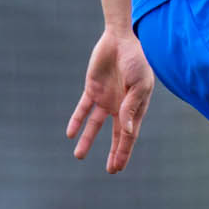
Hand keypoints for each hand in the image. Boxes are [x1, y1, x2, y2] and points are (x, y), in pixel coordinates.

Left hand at [66, 27, 153, 173]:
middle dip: (114, 152)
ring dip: (88, 140)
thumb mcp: (138, 84)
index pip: (129, 134)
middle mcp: (121, 106)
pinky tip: (70, 133)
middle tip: (111, 170)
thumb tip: (126, 131)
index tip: (117, 167)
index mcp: (136, 107)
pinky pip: (83, 109)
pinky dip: (77, 120)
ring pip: (96, 125)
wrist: (121, 39)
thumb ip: (131, 108)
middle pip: (116, 134)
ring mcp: (106, 98)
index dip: (124, 151)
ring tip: (79, 155)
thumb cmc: (137, 60)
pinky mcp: (92, 90)